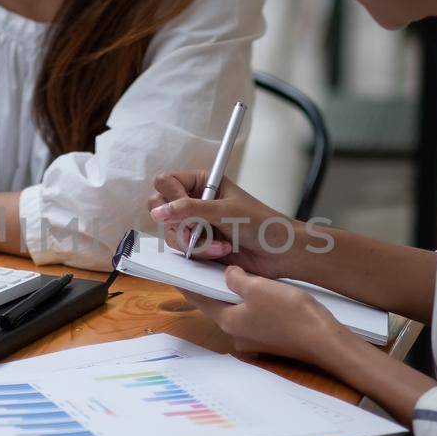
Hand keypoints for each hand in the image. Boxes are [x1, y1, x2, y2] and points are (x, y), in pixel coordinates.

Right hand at [147, 170, 305, 279]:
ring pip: (172, 233)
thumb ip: (188, 210)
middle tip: (198, 228)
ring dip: (197, 243)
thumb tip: (157, 212)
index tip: (185, 209)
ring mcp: (196, 224)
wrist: (279, 252)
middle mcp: (195, 201)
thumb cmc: (261, 223)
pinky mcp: (199, 244)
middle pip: (161, 209)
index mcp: (202, 182)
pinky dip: (202, 253)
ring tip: (221, 244)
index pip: (166, 182)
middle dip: (180, 224)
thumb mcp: (223, 211)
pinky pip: (183, 250)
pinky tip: (223, 250)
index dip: (171, 197)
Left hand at [179, 265, 353, 366]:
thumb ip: (237, 279)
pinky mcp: (271, 340)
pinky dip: (255, 304)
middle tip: (211, 266)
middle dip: (215, 287)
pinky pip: (256, 318)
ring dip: (238, 295)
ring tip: (239, 274)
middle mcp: (237, 334)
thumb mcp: (258, 287)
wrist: (324, 340)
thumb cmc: (290, 314)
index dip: (189, 283)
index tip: (180, 272)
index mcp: (228, 321)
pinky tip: (264, 292)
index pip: (199, 299)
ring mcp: (255, 340)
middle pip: (219, 305)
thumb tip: (228, 275)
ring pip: (239, 311)